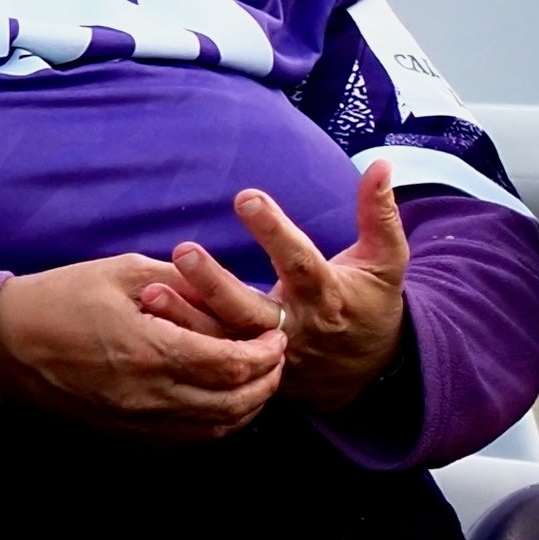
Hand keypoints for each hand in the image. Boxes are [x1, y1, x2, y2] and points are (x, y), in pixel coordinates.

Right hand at [0, 253, 287, 439]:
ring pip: (215, 429)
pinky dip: (217, 423)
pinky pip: (187, 439)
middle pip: (233, 404)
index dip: (266, 353)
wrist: (3, 345)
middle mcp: (146, 394)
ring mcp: (135, 420)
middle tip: (277, 358)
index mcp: (148, 350)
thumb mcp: (125, 272)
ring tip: (259, 378)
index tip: (277, 335)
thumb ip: (185, 283)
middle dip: (267, 381)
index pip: (231, 364)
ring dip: (248, 406)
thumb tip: (233, 291)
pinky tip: (225, 398)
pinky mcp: (125, 433)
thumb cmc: (62, 297)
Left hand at [146, 160, 415, 414]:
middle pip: (251, 309)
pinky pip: (214, 359)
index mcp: (328, 297)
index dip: (275, 232)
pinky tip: (151, 320)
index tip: (247, 197)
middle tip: (183, 250)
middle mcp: (295, 328)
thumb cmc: (375, 306)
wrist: (372, 374)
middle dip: (215, 282)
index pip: (300, 262)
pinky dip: (183, 340)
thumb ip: (380, 214)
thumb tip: (381, 165)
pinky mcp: (252, 371)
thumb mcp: (387, 261)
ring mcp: (271, 355)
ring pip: (225, 338)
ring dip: (187, 316)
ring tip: (151, 292)